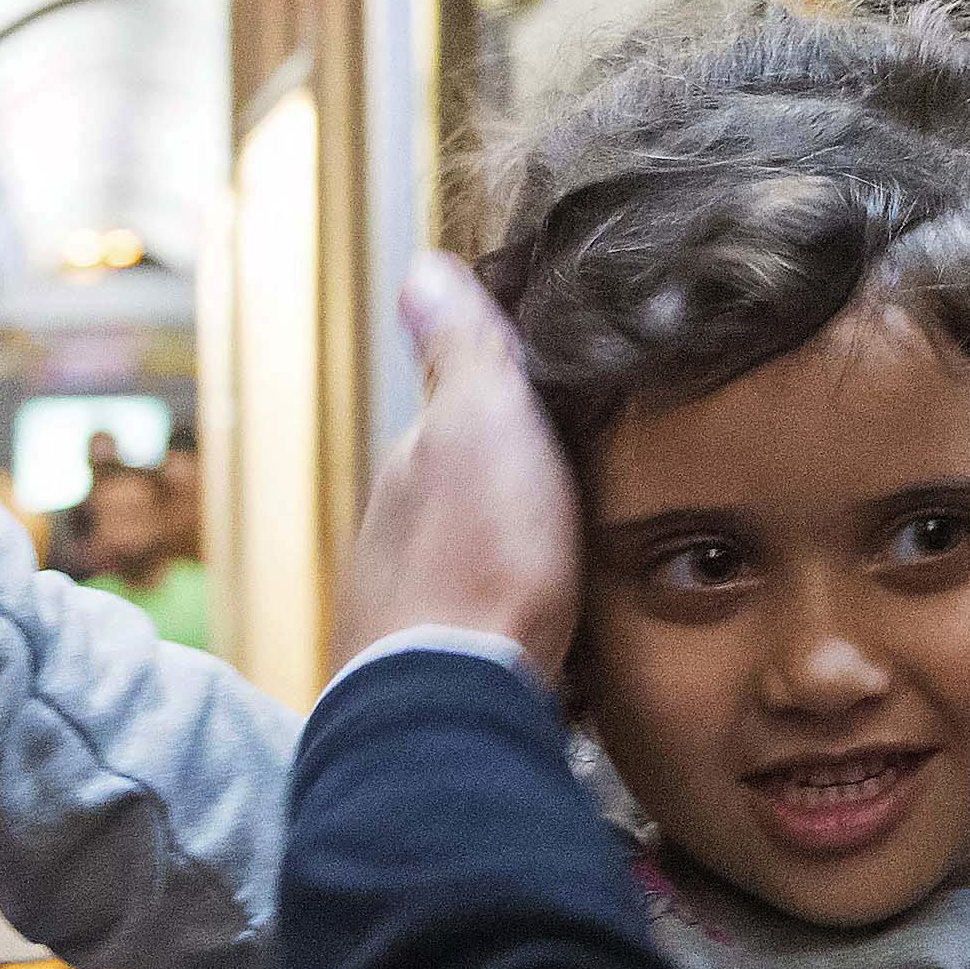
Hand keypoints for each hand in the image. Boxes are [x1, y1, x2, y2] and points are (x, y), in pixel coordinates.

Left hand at [333, 256, 581, 681]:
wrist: (452, 701)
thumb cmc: (480, 557)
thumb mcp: (483, 422)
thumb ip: (462, 352)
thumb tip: (422, 268)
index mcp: (413, 463)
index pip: (457, 417)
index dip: (505, 407)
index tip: (554, 406)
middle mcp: (394, 531)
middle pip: (462, 495)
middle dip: (508, 492)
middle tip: (575, 491)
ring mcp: (406, 604)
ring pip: (467, 564)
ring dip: (507, 563)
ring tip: (570, 566)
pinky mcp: (431, 670)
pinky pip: (479, 629)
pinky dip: (507, 622)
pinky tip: (546, 635)